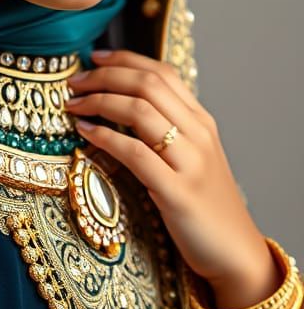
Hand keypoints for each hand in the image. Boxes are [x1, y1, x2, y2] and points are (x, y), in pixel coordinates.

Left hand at [67, 49, 277, 305]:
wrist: (234, 251)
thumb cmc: (204, 203)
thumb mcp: (192, 156)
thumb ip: (168, 127)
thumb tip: (124, 100)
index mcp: (201, 120)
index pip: (162, 72)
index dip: (124, 59)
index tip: (93, 58)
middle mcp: (198, 134)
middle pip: (147, 84)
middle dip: (104, 77)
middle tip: (75, 84)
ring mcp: (190, 162)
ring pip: (141, 111)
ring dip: (99, 102)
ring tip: (74, 106)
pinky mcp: (177, 192)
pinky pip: (136, 153)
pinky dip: (106, 137)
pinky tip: (86, 133)